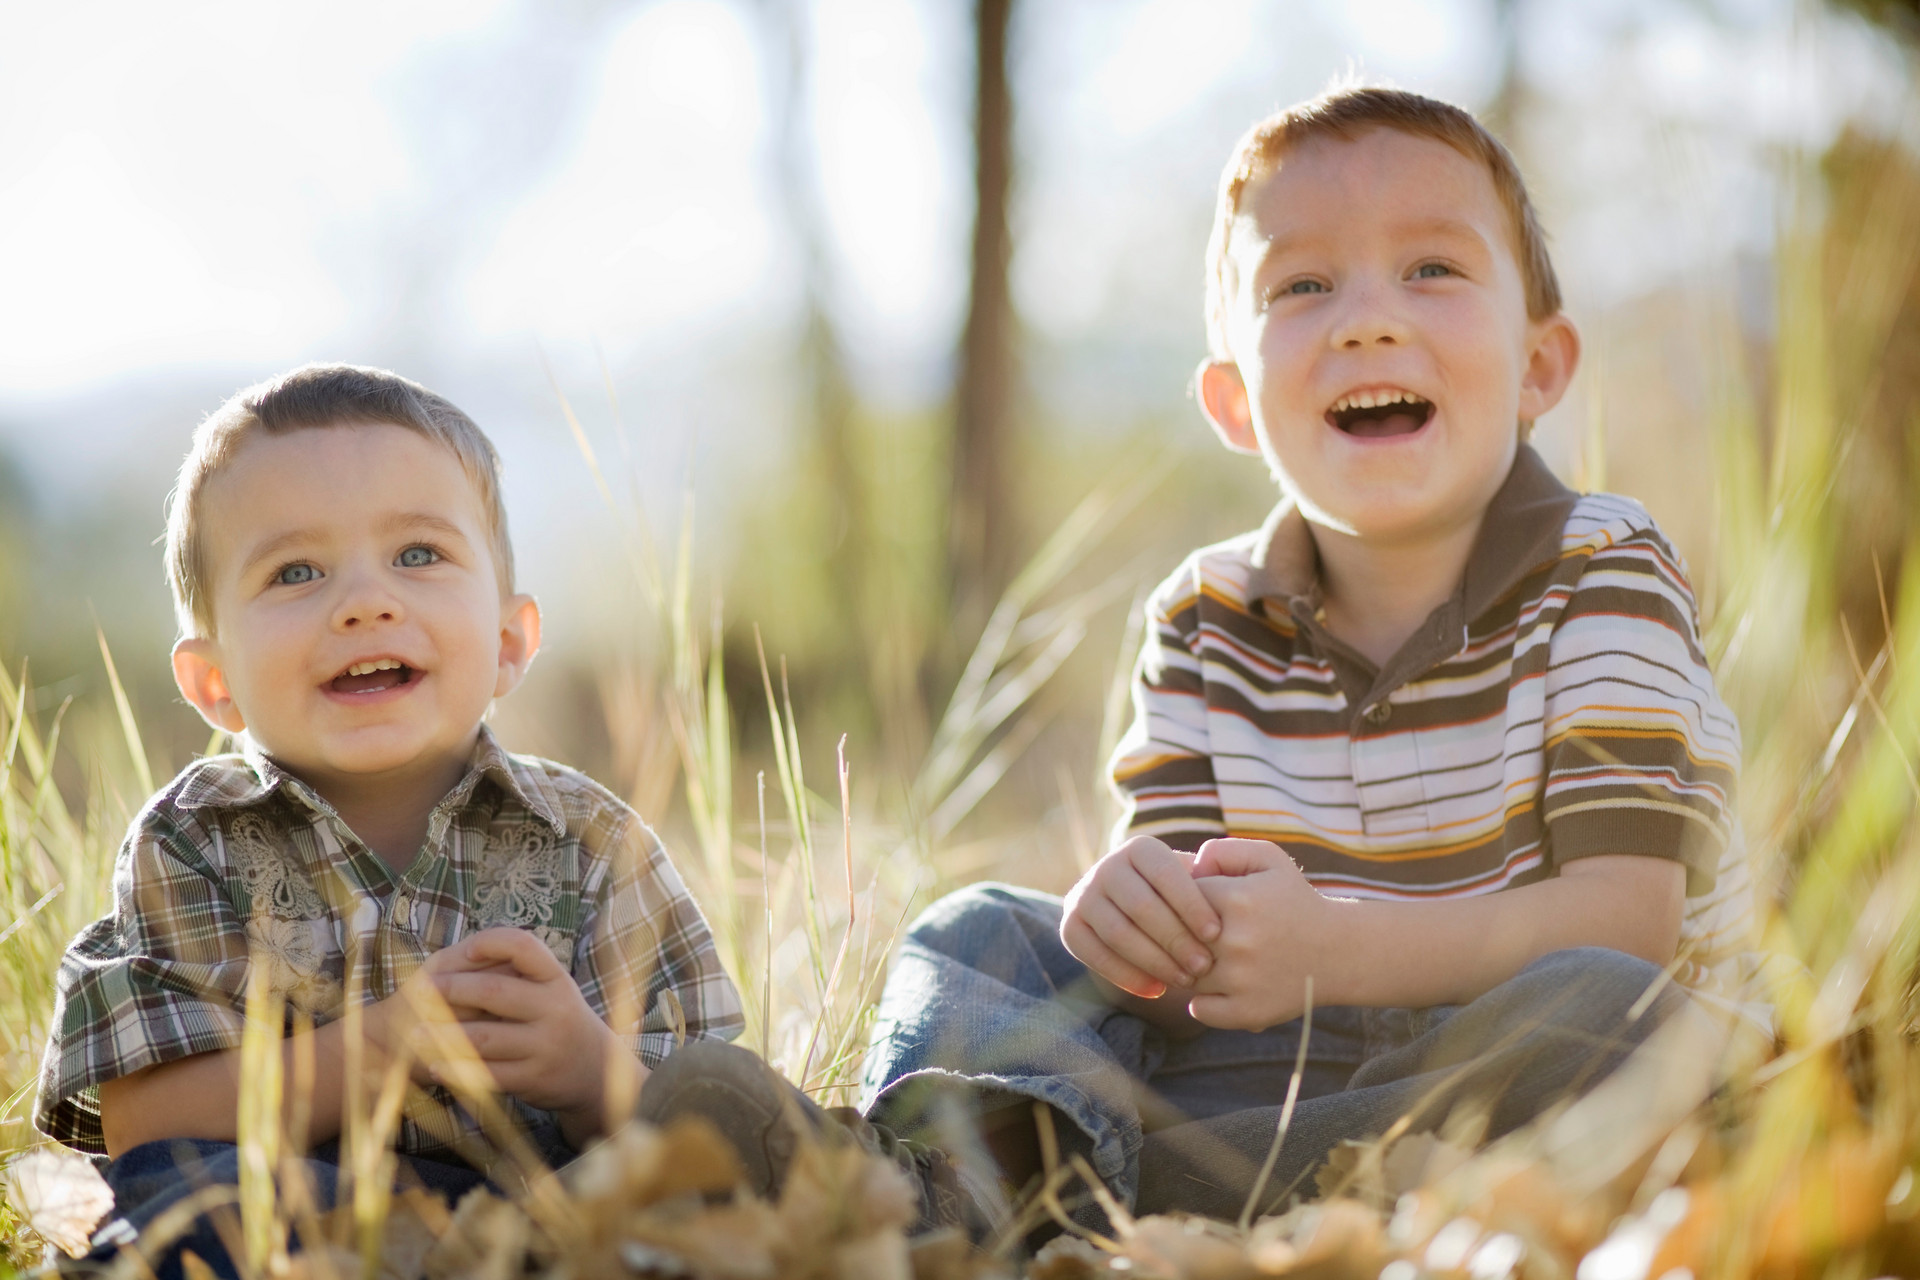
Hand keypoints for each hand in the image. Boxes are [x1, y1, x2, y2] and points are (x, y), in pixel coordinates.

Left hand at [417, 928, 620, 1135]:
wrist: (595, 1068)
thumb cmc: (559, 1019)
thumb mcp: (553, 988)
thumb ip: (519, 971)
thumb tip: (466, 950)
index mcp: (556, 979)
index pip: (524, 947)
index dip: (492, 942)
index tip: (467, 949)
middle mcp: (555, 1009)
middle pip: (494, 991)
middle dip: (451, 989)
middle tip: (421, 991)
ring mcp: (545, 1046)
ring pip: (483, 1038)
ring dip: (442, 1035)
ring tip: (415, 1034)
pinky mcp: (533, 1078)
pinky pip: (486, 1074)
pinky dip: (456, 1070)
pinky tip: (435, 1066)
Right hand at [1062, 835, 1221, 998]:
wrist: (1137, 912)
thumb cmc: (1182, 899)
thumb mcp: (1196, 880)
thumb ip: (1212, 880)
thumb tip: (1222, 887)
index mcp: (1139, 848)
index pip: (1165, 873)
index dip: (1190, 904)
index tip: (1216, 933)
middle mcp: (1106, 866)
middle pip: (1141, 906)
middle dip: (1175, 939)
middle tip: (1203, 966)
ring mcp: (1083, 895)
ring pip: (1118, 933)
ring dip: (1154, 961)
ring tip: (1185, 981)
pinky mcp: (1070, 926)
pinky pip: (1095, 955)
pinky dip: (1127, 976)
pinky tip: (1156, 991)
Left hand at [1186, 838, 1334, 1030]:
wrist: (1339, 951)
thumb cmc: (1295, 901)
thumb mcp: (1268, 860)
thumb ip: (1221, 852)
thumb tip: (1186, 872)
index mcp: (1238, 899)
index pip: (1179, 898)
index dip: (1186, 901)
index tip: (1204, 907)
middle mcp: (1237, 941)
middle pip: (1177, 938)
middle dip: (1183, 935)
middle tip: (1200, 935)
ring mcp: (1242, 981)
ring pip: (1185, 975)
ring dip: (1192, 969)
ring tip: (1213, 960)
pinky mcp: (1249, 1012)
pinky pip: (1200, 1010)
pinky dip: (1204, 1002)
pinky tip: (1221, 988)